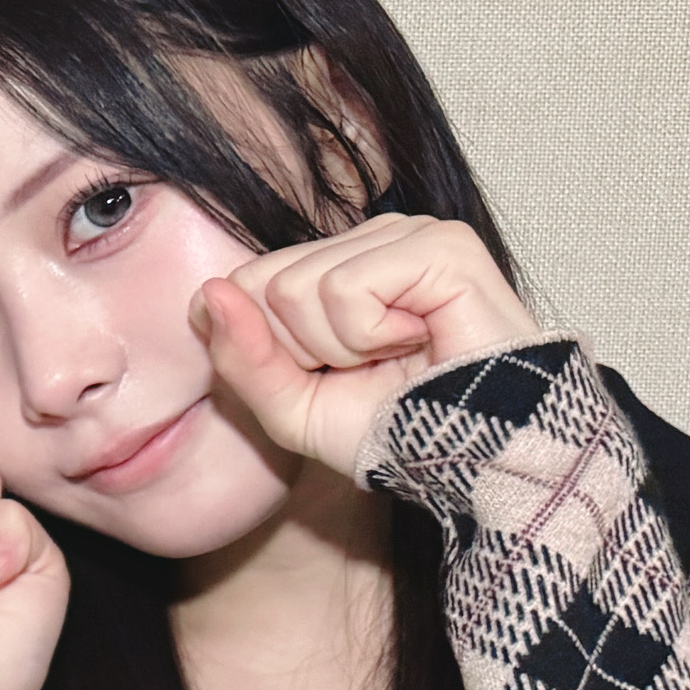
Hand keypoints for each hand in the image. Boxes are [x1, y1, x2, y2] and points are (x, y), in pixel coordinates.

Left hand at [193, 213, 541, 481]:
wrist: (480, 457)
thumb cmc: (395, 430)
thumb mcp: (292, 408)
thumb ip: (240, 356)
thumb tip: (208, 291)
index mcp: (335, 264)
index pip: (244, 285)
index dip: (274, 352)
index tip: (336, 374)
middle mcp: (370, 237)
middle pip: (263, 285)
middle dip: (303, 351)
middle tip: (370, 369)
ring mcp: (407, 232)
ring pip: (296, 288)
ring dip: (341, 348)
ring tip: (399, 356)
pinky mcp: (440, 244)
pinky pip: (346, 289)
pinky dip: (370, 336)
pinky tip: (420, 340)